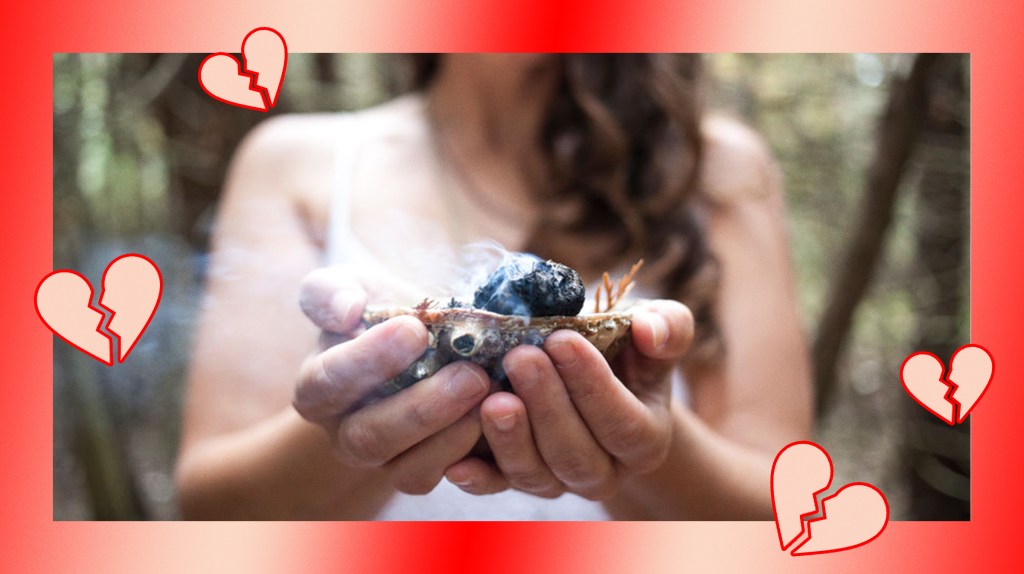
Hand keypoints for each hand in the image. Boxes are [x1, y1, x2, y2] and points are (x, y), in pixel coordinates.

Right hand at [292, 266, 490, 494]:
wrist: (418, 344)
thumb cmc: (379, 313)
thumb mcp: (353, 287)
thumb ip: (332, 292)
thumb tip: (346, 310)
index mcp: (318, 386)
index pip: (329, 381)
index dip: (368, 359)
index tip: (414, 330)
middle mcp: (343, 432)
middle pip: (368, 437)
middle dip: (421, 409)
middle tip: (470, 374)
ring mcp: (383, 461)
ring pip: (406, 470)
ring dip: (450, 436)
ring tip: (488, 393)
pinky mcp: (420, 473)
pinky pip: (440, 478)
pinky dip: (468, 453)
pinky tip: (493, 418)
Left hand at [444, 300, 693, 500]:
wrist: (596, 376)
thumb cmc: (627, 351)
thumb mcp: (655, 334)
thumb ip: (667, 328)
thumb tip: (651, 330)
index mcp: (644, 439)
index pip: (622, 423)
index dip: (593, 386)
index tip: (563, 340)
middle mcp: (603, 471)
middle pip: (576, 454)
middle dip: (547, 406)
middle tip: (521, 357)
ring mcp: (557, 481)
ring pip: (536, 474)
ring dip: (512, 439)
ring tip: (493, 399)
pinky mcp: (515, 480)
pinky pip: (496, 487)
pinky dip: (477, 477)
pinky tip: (457, 461)